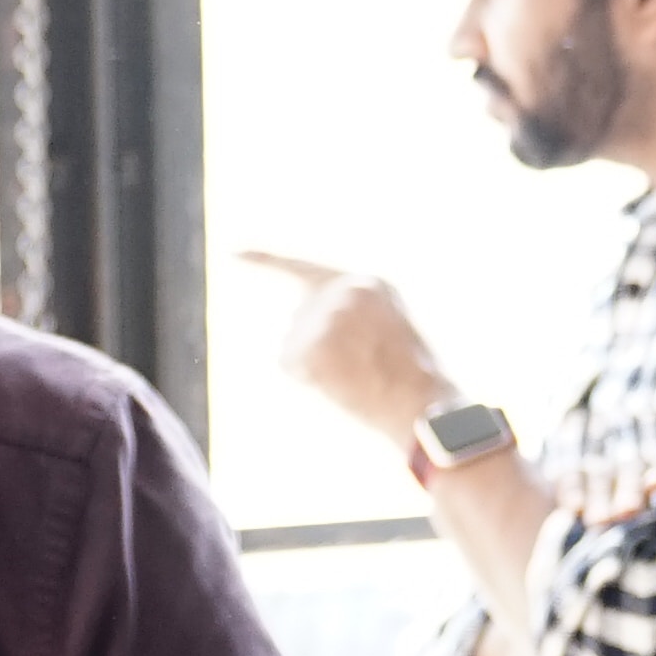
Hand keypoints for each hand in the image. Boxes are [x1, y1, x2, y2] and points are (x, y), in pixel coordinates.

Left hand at [241, 251, 451, 446]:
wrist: (421, 402)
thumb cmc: (411, 373)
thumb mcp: (390, 323)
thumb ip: (350, 310)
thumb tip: (301, 323)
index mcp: (366, 283)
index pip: (303, 268)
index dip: (265, 260)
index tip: (234, 254)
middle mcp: (341, 293)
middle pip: (302, 316)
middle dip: (318, 342)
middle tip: (359, 365)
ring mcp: (322, 319)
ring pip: (294, 342)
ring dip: (316, 363)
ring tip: (356, 376)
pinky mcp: (306, 348)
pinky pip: (289, 365)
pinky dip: (307, 380)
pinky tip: (338, 384)